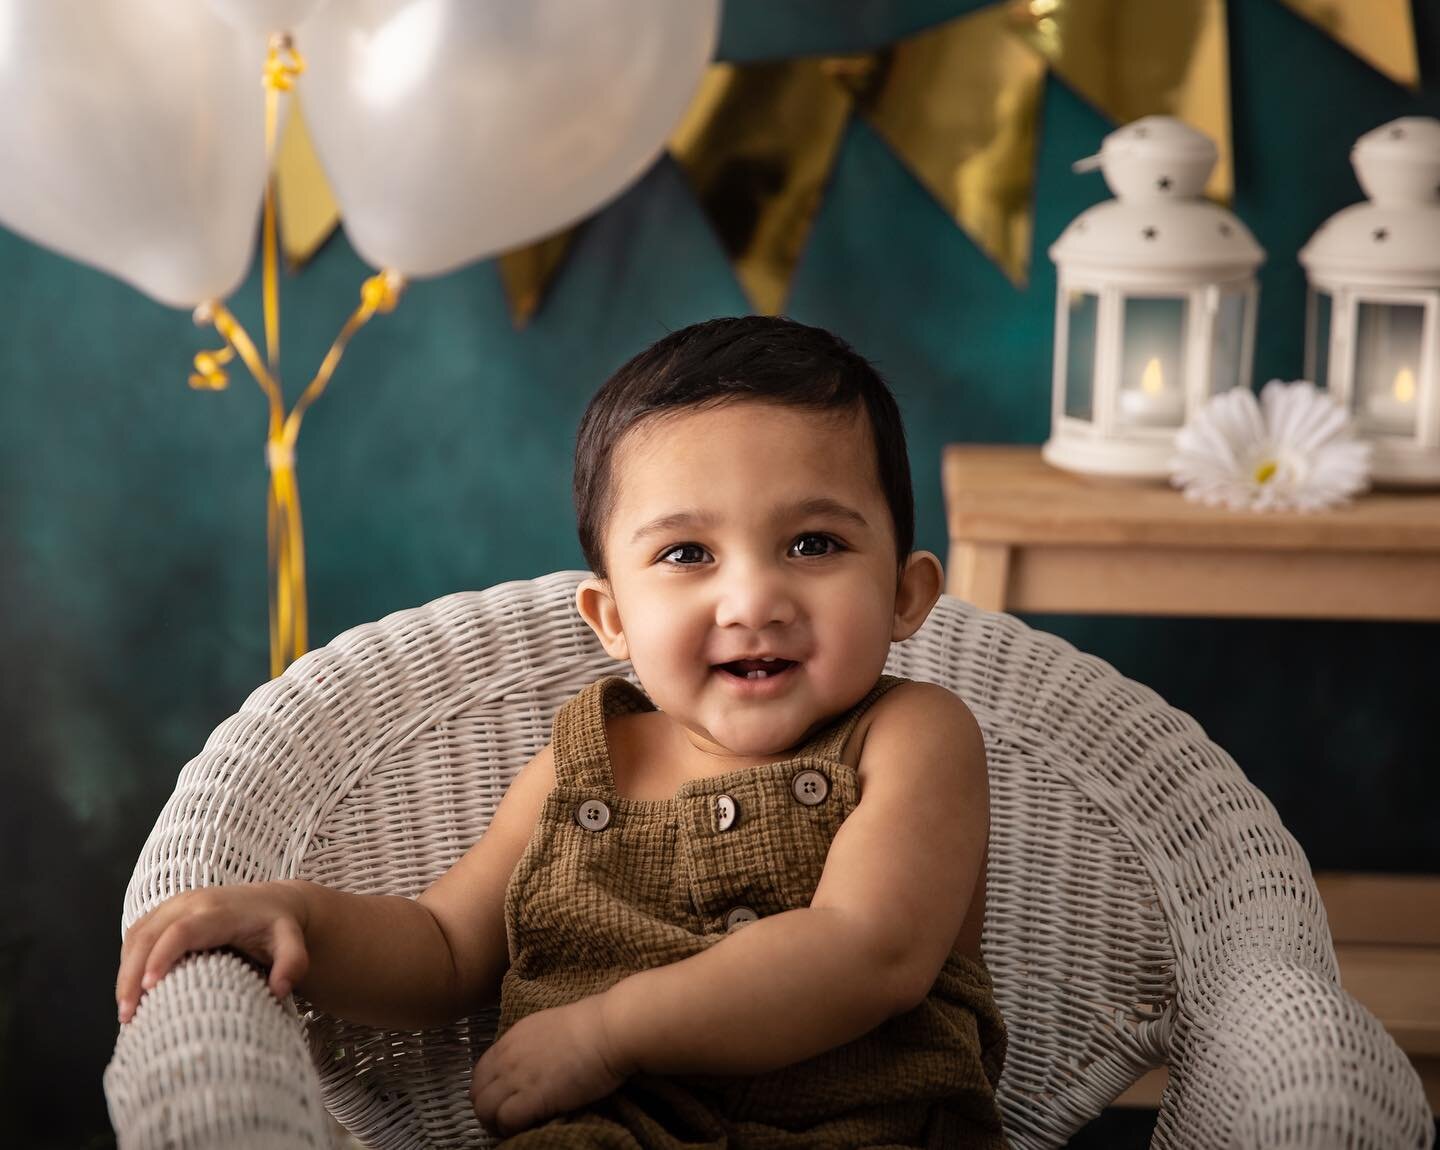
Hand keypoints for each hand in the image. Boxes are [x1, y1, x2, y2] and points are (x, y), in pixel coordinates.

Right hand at [115, 880, 309, 1023]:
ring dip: (125, 971)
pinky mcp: (165, 912)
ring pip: (136, 935)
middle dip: (132, 974)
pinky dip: (128, 962)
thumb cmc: (279, 926)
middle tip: (127, 1015)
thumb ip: (293, 962)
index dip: (162, 956)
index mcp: (218, 910)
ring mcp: (174, 905)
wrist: (273, 902)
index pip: (182, 931)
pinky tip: (128, 991)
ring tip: (125, 1011)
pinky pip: (137, 934)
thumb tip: (279, 989)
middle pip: (149, 935)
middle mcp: (191, 902)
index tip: (149, 989)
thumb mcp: (292, 941)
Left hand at [471, 993, 633, 1137]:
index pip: (480, 1073)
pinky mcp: (532, 1097)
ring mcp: (517, 1077)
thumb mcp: (550, 1028)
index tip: (503, 1102)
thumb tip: (534, 1064)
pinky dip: (511, 1129)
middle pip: (477, 1094)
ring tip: (515, 1129)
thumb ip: (533, 1046)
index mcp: (511, 1039)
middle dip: (488, 1111)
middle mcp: (507, 1057)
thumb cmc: (592, 1025)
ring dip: (496, 1124)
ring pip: (484, 1110)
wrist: (609, 1030)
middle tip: (507, 1121)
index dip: (488, 1092)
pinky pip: (505, 1120)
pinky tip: (527, 1128)